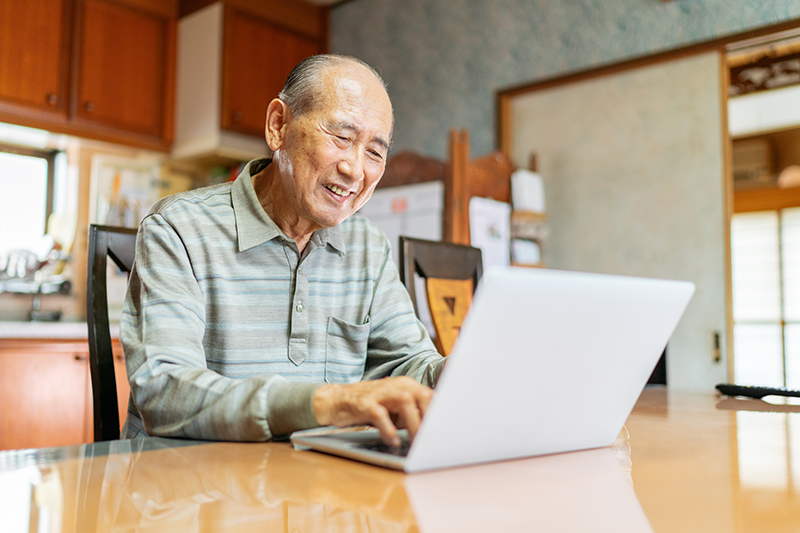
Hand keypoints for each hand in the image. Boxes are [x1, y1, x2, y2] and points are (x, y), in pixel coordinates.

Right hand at [312, 377, 432, 446]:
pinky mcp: (363, 402)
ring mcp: (379, 392)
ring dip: (413, 422)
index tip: (446, 430)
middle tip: (433, 438)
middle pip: (421, 396)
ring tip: (416, 441)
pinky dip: (388, 428)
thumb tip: (433, 431)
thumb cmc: (370, 406)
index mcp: (406, 385)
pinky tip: (392, 440)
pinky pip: (379, 413)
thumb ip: (413, 415)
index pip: (430, 396)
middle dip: (429, 417)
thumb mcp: (394, 409)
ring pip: (404, 401)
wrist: (336, 401)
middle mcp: (395, 385)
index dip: (440, 413)